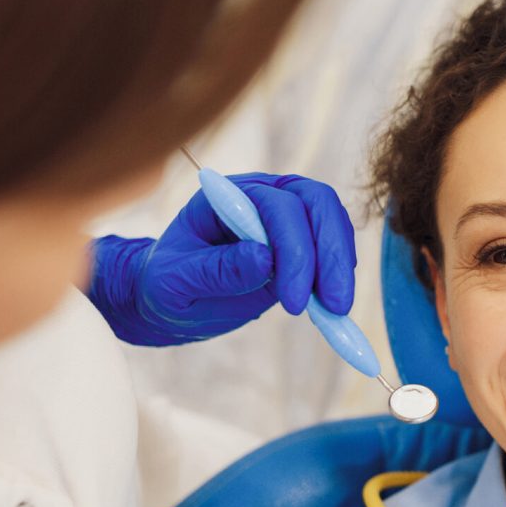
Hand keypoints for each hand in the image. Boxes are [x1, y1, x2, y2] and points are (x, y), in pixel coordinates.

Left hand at [87, 172, 356, 346]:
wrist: (168, 299)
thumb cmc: (165, 284)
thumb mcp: (176, 281)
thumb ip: (217, 269)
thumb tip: (264, 257)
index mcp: (230, 195)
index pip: (278, 205)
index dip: (294, 250)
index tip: (293, 302)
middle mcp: (264, 197)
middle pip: (317, 203)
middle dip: (331, 254)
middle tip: (335, 305)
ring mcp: (287, 219)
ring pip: (333, 222)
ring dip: (341, 266)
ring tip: (336, 311)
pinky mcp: (300, 246)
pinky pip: (333, 249)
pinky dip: (340, 275)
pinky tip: (333, 306)